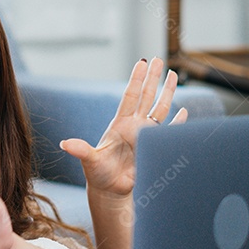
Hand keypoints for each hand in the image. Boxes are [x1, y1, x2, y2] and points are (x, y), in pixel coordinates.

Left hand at [59, 57, 186, 198]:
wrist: (110, 190)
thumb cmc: (98, 174)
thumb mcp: (89, 161)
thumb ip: (80, 150)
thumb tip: (64, 144)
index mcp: (120, 124)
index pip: (130, 97)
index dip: (136, 80)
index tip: (141, 62)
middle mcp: (134, 126)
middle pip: (146, 96)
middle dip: (152, 78)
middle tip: (157, 58)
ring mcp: (146, 135)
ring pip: (160, 109)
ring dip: (167, 92)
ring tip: (173, 74)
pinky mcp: (154, 148)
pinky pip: (169, 132)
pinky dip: (178, 122)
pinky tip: (184, 111)